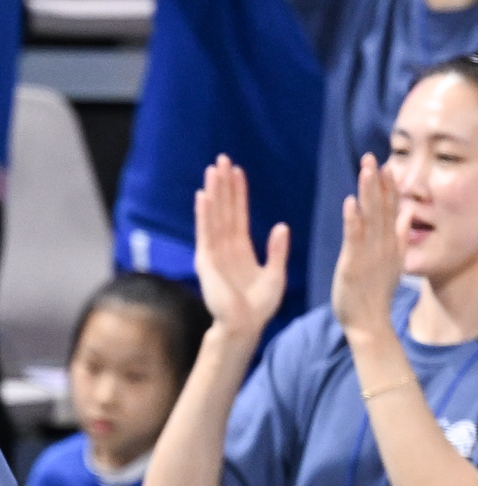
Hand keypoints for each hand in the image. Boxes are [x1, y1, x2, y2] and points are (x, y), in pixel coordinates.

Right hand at [194, 156, 287, 342]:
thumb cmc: (260, 306)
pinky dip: (204, 214)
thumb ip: (277, 250)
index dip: (238, 193)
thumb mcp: (276, 274)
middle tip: (221, 159)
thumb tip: (282, 226)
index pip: (239, 214)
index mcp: (241, 249)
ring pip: (214, 215)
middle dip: (223, 185)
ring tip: (213, 170)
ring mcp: (214, 253)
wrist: (244, 326)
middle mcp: (225, 247)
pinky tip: (203, 196)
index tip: (238, 171)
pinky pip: (205, 232)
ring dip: (213, 192)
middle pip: (224, 209)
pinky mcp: (207, 262)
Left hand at [333, 153, 406, 346]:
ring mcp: (371, 253)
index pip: (391, 208)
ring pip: (371, 217)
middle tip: (371, 157)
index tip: (386, 164)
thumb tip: (408, 212)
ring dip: (368, 192)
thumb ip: (401, 234)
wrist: (369, 322)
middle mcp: (384, 244)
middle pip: (382, 207)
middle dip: (377, 181)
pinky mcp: (354, 264)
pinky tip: (350, 201)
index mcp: (391, 242)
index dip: (388, 186)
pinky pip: (354, 238)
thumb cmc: (376, 292)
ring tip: (366, 169)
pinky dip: (353, 219)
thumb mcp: (395, 259)